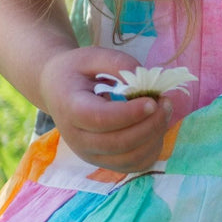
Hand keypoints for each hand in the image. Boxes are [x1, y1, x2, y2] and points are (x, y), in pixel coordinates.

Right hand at [37, 45, 172, 174]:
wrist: (56, 90)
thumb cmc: (76, 71)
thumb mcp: (92, 56)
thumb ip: (118, 63)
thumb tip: (145, 80)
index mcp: (71, 108)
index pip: (100, 119)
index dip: (130, 113)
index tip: (153, 100)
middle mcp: (77, 138)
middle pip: (119, 143)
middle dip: (151, 124)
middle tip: (166, 102)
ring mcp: (89, 154)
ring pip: (130, 158)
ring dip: (155, 137)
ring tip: (164, 111)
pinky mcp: (103, 161)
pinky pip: (134, 165)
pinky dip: (152, 149)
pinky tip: (157, 127)